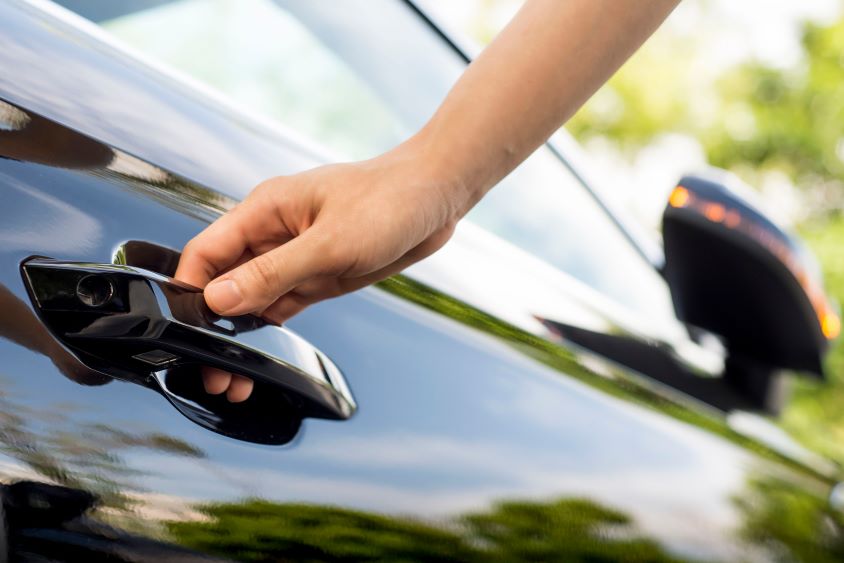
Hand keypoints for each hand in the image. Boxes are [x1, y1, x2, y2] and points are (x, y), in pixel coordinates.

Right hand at [175, 141, 464, 401]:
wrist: (436, 197)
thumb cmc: (389, 201)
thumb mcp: (330, 244)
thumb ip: (272, 273)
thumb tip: (219, 299)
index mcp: (264, 211)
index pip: (206, 252)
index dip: (189, 292)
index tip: (185, 331)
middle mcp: (273, 234)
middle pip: (224, 281)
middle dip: (211, 324)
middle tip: (212, 371)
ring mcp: (294, 256)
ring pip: (250, 298)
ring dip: (238, 334)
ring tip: (231, 376)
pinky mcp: (316, 275)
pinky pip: (280, 303)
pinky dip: (266, 328)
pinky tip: (256, 354)